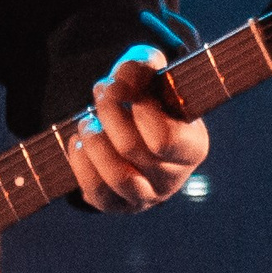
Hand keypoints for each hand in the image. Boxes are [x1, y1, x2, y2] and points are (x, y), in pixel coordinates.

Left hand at [65, 44, 209, 213]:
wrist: (132, 127)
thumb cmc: (148, 98)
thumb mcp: (150, 74)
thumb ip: (142, 66)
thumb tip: (123, 77)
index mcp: (193, 146)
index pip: (164, 138)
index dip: (137, 108)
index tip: (120, 84)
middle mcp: (174, 178)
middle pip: (132, 150)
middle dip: (108, 114)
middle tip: (100, 93)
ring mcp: (147, 197)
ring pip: (116, 178)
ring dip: (93, 142)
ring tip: (86, 120)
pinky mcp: (118, 206)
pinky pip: (95, 193)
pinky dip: (80, 164)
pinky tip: (78, 143)